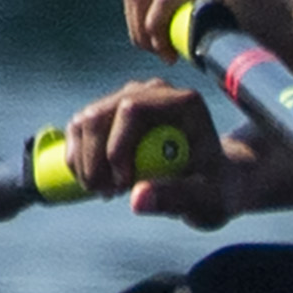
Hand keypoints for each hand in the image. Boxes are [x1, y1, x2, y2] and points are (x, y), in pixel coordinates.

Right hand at [63, 82, 292, 230]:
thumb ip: (176, 198)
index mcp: (183, 103)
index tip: (122, 186)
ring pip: (86, 121)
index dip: (117, 146)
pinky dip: (77, 158)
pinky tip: (94, 183)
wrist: (211, 180)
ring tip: (105, 193)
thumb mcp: (205, 200)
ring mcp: (130, 98)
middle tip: (107, 195)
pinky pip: (79, 128)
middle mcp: (154, 92)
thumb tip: (137, 200)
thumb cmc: (215, 189)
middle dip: (95, 159)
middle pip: (103, 112)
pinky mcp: (112, 112)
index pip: (133, 108)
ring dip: (84, 161)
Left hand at [118, 0, 292, 65]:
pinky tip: (171, 49)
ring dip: (144, 25)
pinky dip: (157, 25)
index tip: (154, 45)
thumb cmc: (261, 40)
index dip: (137, 13)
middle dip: (135, 20)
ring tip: (163, 52)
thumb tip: (141, 18)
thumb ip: (183, 8)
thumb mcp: (212, 17)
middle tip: (155, 51)